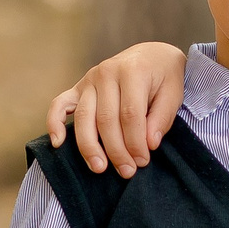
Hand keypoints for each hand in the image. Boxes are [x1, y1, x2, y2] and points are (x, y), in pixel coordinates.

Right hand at [47, 43, 189, 176]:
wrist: (151, 55)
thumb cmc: (164, 77)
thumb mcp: (173, 93)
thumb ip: (162, 118)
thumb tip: (149, 144)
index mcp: (132, 71)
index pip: (130, 115)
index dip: (135, 142)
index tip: (142, 162)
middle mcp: (106, 73)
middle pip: (106, 119)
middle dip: (116, 150)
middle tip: (126, 171)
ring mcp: (89, 80)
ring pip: (84, 118)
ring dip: (89, 146)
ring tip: (99, 168)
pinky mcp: (78, 88)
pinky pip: (60, 104)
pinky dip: (55, 123)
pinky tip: (58, 143)